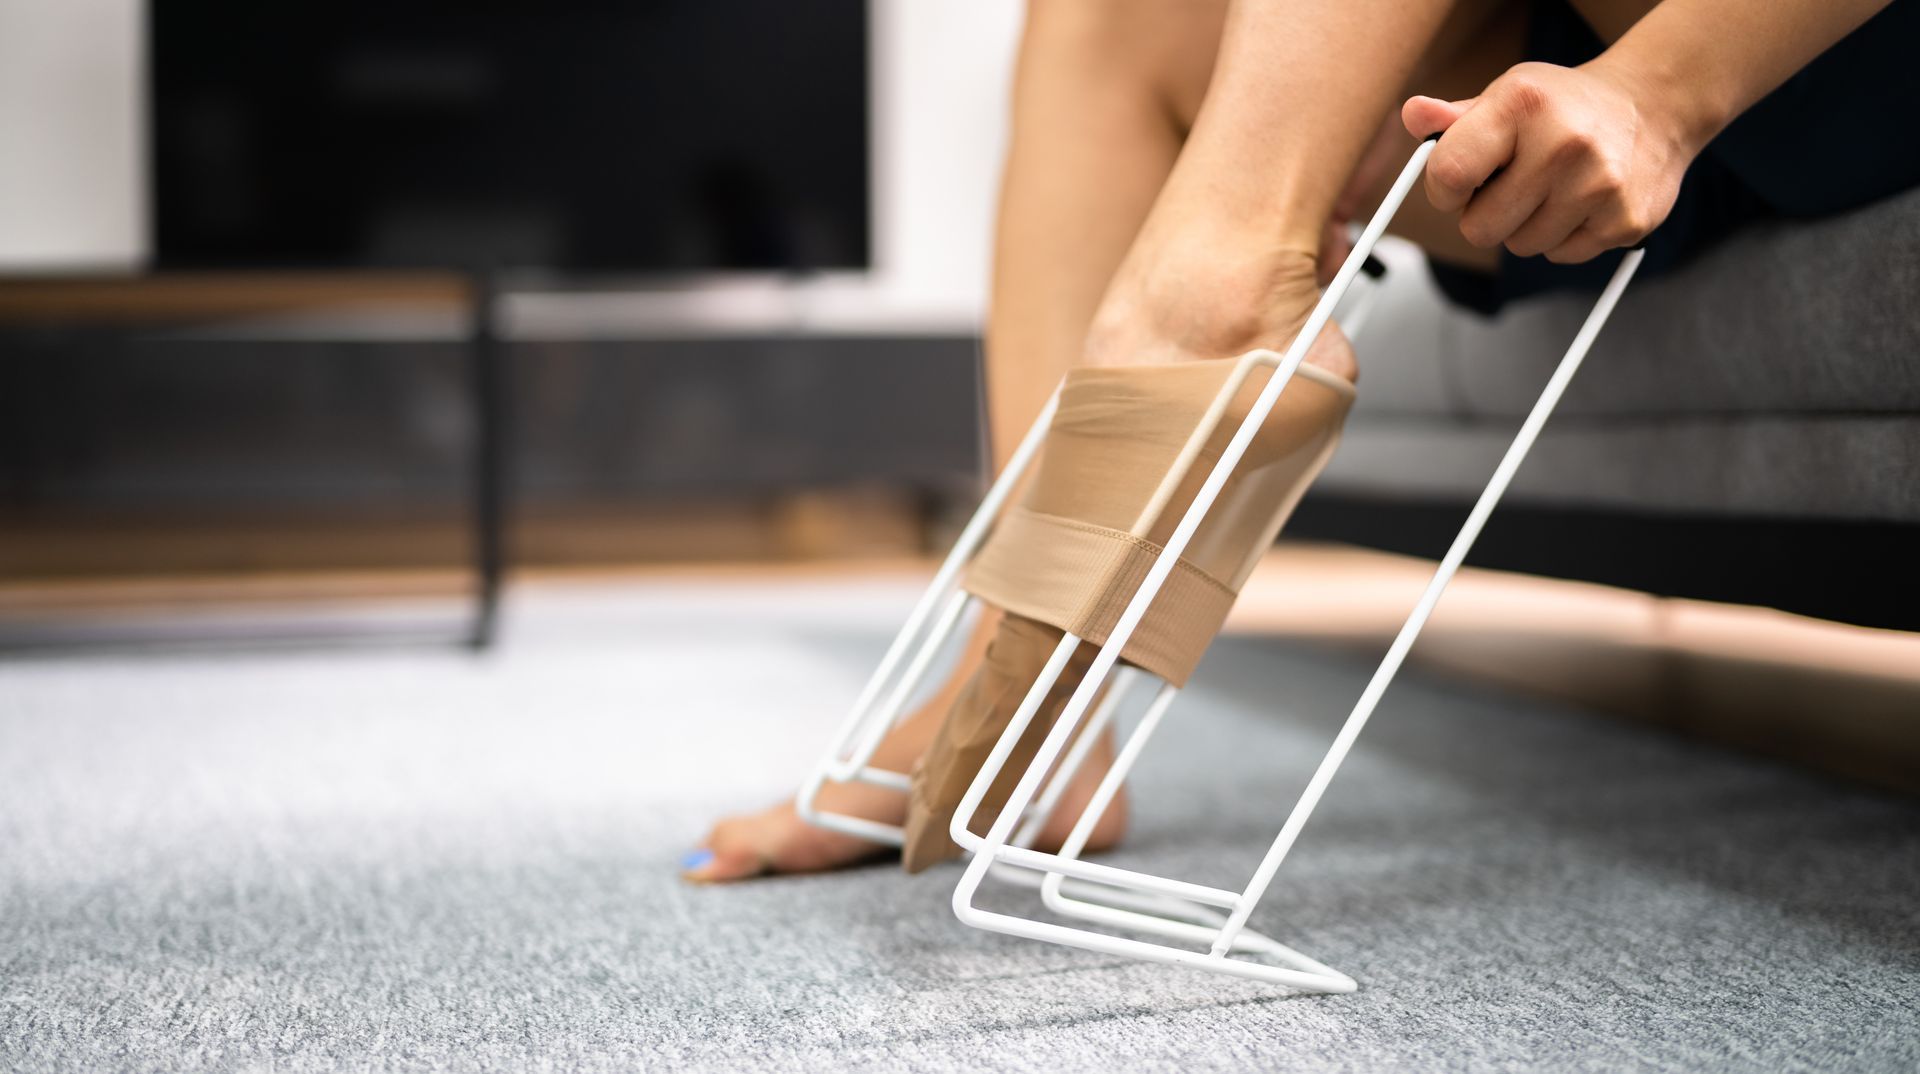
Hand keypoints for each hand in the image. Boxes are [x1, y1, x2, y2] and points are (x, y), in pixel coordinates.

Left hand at [1402, 60, 1701, 263]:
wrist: (1654, 105)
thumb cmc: (1563, 106)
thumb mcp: (1508, 96)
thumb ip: (1454, 119)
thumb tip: (1413, 116)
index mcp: (1523, 104)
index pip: (1450, 175)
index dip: (1444, 191)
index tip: (1459, 183)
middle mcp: (1565, 143)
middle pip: (1480, 229)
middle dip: (1485, 214)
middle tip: (1512, 184)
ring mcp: (1600, 185)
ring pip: (1520, 246)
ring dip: (1525, 226)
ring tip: (1552, 188)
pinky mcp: (1625, 221)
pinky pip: (1561, 256)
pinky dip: (1563, 237)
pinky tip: (1580, 201)